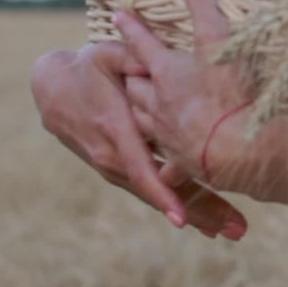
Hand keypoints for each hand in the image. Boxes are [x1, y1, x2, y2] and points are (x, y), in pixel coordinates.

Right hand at [30, 37, 247, 238]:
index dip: (162, 195)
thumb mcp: (108, 56)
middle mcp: (113, 156)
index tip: (182, 219)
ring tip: (230, 230)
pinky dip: (177, 205)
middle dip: (197, 213)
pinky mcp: (117, 169)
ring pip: (157, 195)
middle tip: (235, 230)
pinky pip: (150, 190)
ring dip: (195, 214)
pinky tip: (204, 222)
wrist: (52, 88)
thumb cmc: (87, 67)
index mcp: (115, 129)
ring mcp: (114, 167)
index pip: (141, 170)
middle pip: (158, 192)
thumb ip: (133, 57)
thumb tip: (157, 60)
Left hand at [113, 0, 256, 194]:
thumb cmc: (226, 92)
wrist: (235, 149)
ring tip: (143, 110)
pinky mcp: (180, 161)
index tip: (117, 16)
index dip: (131, 29)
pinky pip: (163, 156)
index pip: (141, 44)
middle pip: (134, 87)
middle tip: (131, 70)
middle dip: (131, 77)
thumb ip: (204, 4)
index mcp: (166, 72)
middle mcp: (159, 104)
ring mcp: (167, 134)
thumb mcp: (219, 39)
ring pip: (141, 121)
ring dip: (140, 113)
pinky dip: (161, 155)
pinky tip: (166, 162)